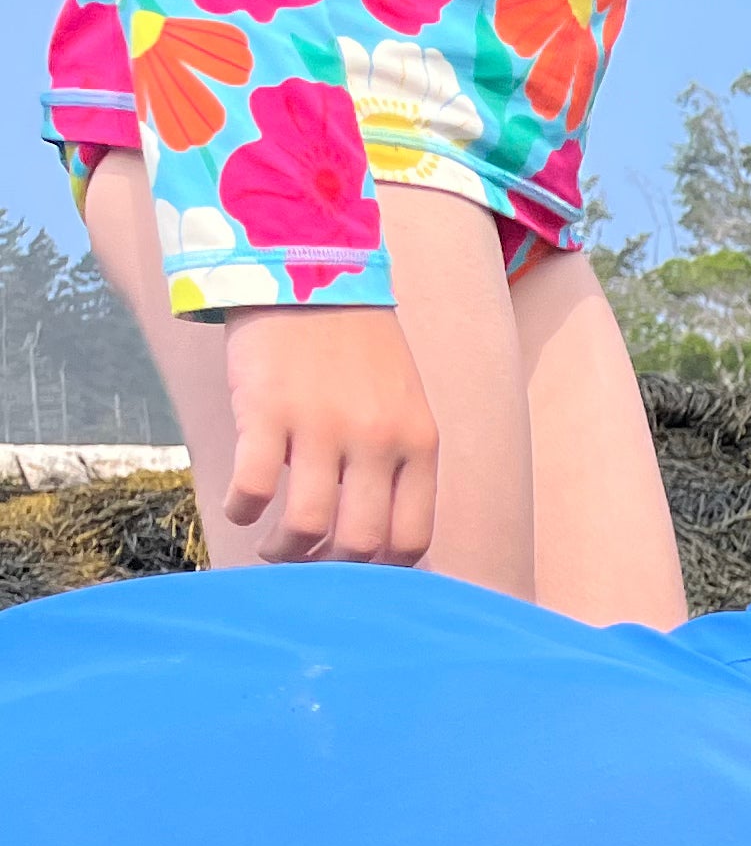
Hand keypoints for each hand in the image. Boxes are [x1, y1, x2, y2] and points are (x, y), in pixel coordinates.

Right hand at [219, 306, 439, 565]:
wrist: (306, 275)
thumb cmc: (357, 351)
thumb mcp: (404, 407)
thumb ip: (400, 465)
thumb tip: (383, 539)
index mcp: (418, 445)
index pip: (411, 537)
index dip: (381, 570)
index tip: (355, 570)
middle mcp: (376, 442)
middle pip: (360, 543)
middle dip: (330, 569)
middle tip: (307, 563)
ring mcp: (322, 427)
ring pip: (307, 525)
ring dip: (283, 550)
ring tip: (270, 545)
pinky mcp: (267, 410)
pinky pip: (254, 486)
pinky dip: (241, 510)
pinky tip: (237, 508)